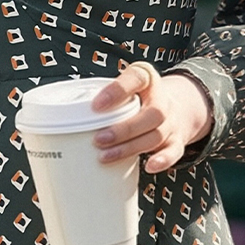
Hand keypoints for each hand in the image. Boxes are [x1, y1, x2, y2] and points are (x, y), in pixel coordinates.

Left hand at [90, 63, 212, 173]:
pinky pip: (174, 151)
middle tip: (98, 140)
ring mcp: (171, 122)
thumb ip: (107, 98)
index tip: (96, 106)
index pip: (136, 79)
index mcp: (147, 79)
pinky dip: (162, 160)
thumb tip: (68, 118)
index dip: (116, 91)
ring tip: (105, 157)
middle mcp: (163, 99)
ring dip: (129, 148)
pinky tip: (148, 166)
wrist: (176, 107)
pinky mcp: (176, 140)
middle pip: (152, 114)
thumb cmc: (140, 99)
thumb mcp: (125, 88)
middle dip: (124, 130)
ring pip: (156, 135)